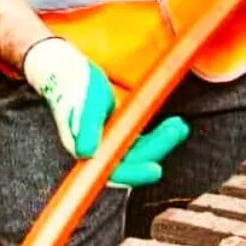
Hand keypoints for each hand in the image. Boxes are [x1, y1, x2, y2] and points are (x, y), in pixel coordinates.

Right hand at [21, 37, 189, 187]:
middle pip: (131, 160)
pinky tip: (175, 125)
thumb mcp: (82, 103)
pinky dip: (157, 134)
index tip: (155, 170)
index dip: (134, 174)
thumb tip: (86, 152)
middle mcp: (97, 151)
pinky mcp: (116, 132)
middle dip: (156, 147)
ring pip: (139, 150)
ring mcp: (107, 142)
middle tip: (177, 129)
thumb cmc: (71, 86)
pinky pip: (140, 139)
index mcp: (84, 149)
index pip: (111, 170)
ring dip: (161, 141)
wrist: (65, 72)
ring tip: (180, 126)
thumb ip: (86, 126)